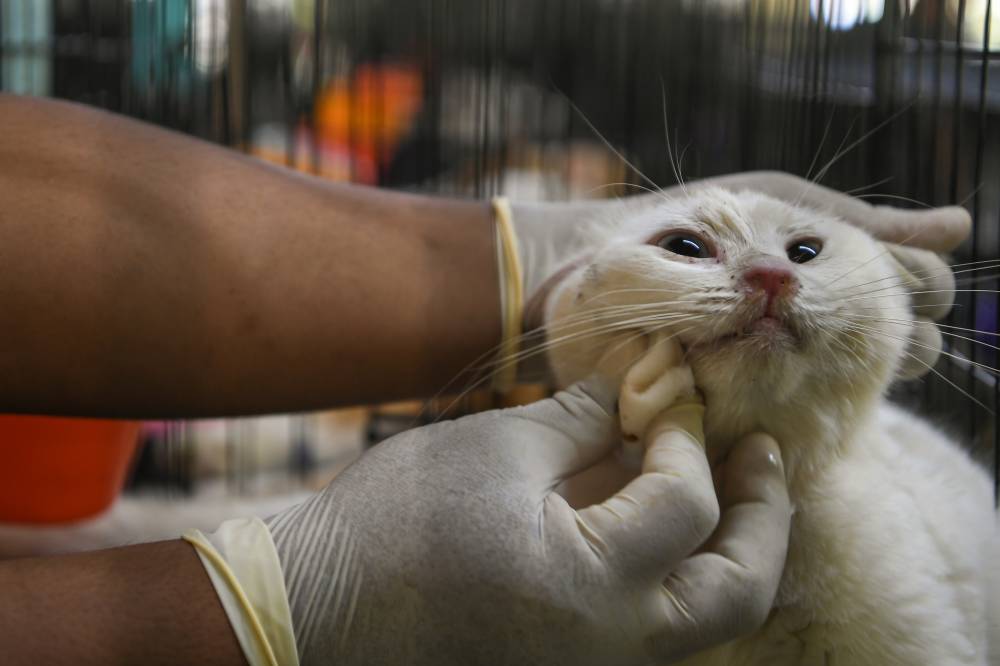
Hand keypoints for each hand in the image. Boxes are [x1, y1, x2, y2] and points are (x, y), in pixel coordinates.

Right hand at [189, 377, 790, 665]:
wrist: (319, 610)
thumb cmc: (394, 525)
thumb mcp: (495, 451)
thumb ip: (580, 419)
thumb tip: (637, 388)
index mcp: (593, 591)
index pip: (684, 502)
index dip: (684, 433)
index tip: (670, 386)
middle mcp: (614, 651)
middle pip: (737, 592)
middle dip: (762, 515)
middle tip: (760, 452)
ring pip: (706, 619)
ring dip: (728, 547)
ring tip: (728, 481)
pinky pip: (656, 625)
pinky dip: (675, 570)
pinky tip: (658, 516)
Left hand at [513, 171, 969, 377]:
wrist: (582, 271)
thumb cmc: (678, 227)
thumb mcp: (771, 204)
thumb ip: (857, 220)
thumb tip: (965, 225)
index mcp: (832, 278)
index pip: (917, 287)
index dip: (920, 284)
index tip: (902, 281)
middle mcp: (817, 332)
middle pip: (902, 342)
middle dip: (901, 332)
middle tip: (868, 324)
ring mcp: (783, 374)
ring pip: (858, 382)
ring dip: (860, 371)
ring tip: (832, 355)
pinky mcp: (744, 412)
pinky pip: (798, 422)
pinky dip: (810, 410)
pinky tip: (804, 399)